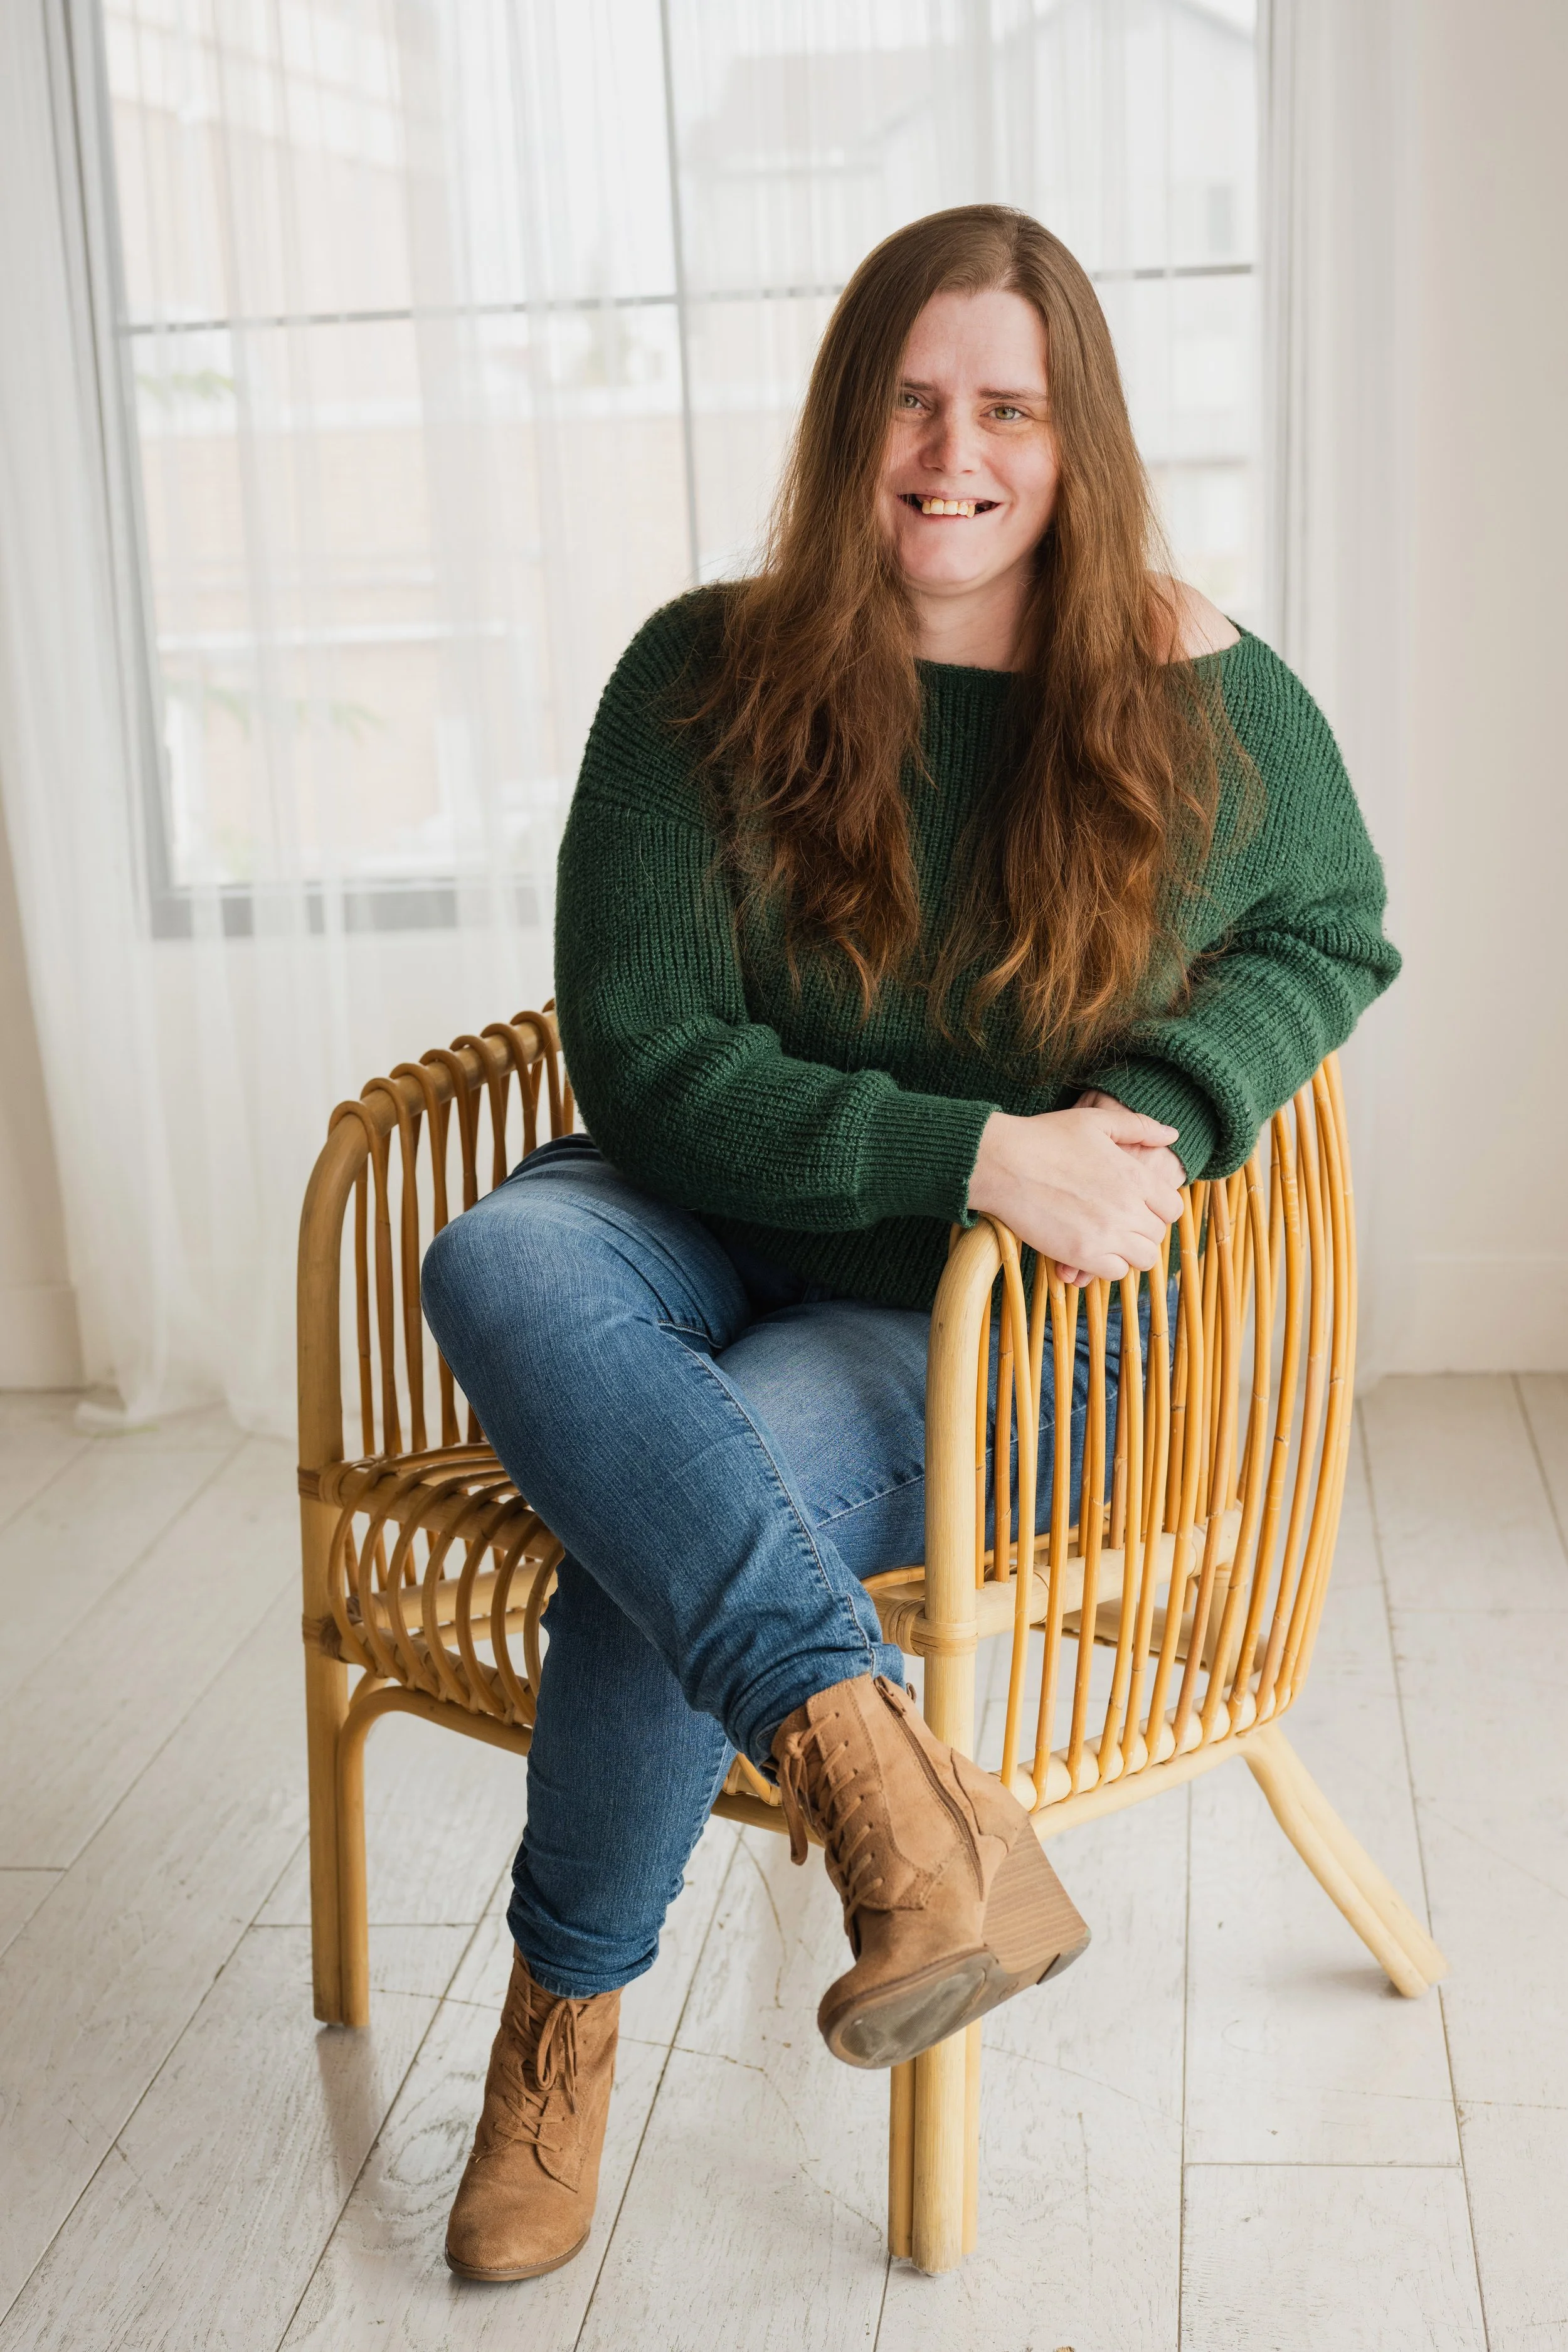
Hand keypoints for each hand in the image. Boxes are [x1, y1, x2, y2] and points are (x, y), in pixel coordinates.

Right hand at [1058, 1090, 1186, 1283]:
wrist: (1003, 1162)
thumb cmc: (1045, 1137)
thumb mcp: (1096, 1120)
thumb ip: (1139, 1126)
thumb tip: (1173, 1135)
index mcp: (1135, 1176)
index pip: (1172, 1209)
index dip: (1158, 1210)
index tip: (1139, 1207)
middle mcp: (1128, 1208)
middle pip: (1158, 1235)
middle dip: (1142, 1231)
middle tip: (1118, 1223)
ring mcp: (1107, 1234)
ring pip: (1143, 1259)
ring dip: (1128, 1252)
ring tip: (1107, 1239)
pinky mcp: (1082, 1255)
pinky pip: (1114, 1273)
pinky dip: (1106, 1266)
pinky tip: (1089, 1250)